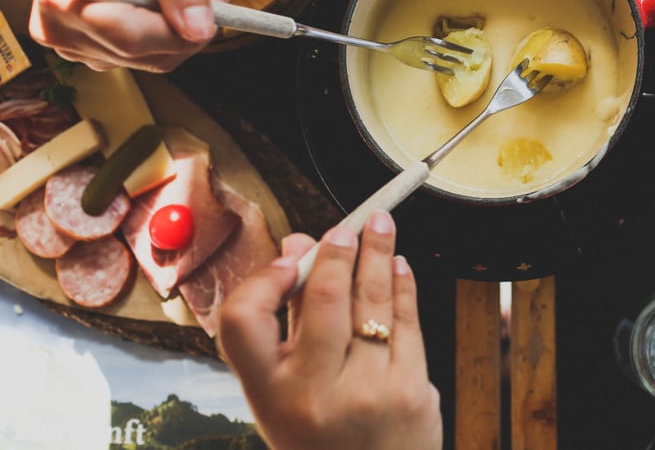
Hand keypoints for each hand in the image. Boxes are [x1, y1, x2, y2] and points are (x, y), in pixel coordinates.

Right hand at [26, 0, 230, 71]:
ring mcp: (77, 49)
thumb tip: (201, 31)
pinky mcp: (96, 52)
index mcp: (63, 3)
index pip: (136, 39)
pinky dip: (173, 28)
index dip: (186, 25)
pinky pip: (151, 53)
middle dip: (194, 20)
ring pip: (158, 57)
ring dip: (188, 23)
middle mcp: (63, 35)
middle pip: (152, 53)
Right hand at [217, 212, 442, 449]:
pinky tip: (399, 266)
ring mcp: (367, 392)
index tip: (287, 259)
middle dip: (338, 252)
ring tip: (381, 226)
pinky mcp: (411, 391)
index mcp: (269, 395)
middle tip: (347, 227)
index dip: (262, 280)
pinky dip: (403, 285)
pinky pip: (408, 321)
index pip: (243, 320)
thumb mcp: (284, 394)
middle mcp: (314, 393)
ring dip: (378, 254)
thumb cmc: (322, 437)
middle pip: (324, 298)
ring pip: (373, 301)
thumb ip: (288, 320)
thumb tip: (297, 247)